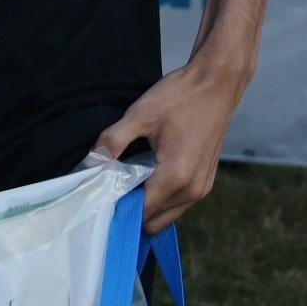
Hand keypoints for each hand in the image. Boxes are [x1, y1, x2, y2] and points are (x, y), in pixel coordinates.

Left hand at [92, 57, 249, 233]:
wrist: (218, 83)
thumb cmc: (181, 96)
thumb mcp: (140, 115)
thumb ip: (112, 141)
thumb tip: (88, 165)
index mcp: (174, 177)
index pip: (138, 213)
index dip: (116, 208)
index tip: (98, 196)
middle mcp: (191, 191)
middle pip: (152, 222)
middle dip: (129, 211)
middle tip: (110, 188)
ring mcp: (202, 189)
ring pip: (166, 216)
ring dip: (146, 206)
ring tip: (128, 179)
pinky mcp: (206, 182)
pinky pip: (178, 204)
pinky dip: (161, 199)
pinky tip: (147, 174)